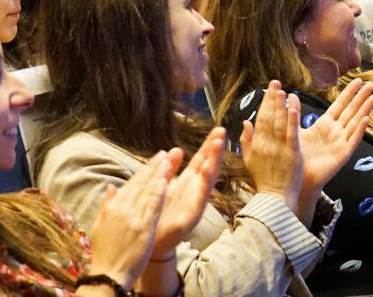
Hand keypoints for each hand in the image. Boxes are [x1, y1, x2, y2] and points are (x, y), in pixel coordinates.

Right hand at [87, 152, 169, 289]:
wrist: (108, 274)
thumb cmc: (105, 252)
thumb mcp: (100, 225)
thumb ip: (108, 204)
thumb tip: (111, 187)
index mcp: (111, 208)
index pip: (130, 184)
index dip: (144, 171)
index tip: (154, 159)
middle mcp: (121, 209)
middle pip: (140, 184)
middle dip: (153, 167)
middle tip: (164, 153)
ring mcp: (132, 218)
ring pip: (147, 192)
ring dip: (158, 175)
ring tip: (168, 161)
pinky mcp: (143, 227)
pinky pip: (152, 207)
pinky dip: (159, 193)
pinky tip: (166, 181)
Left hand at [150, 128, 225, 258]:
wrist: (150, 244)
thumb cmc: (157, 216)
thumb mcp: (162, 186)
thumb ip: (169, 169)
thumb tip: (174, 149)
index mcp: (187, 183)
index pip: (201, 160)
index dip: (209, 145)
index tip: (217, 129)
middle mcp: (195, 190)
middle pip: (208, 165)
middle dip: (215, 148)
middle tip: (222, 130)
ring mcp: (195, 202)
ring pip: (208, 178)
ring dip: (214, 161)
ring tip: (218, 144)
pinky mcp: (192, 215)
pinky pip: (200, 197)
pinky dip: (205, 183)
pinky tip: (207, 170)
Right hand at [239, 80, 302, 210]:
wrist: (274, 198)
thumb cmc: (263, 180)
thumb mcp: (249, 160)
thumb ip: (246, 140)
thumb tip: (245, 122)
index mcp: (256, 144)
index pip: (260, 119)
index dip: (265, 103)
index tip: (269, 90)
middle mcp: (267, 143)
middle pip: (269, 117)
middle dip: (272, 98)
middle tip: (276, 82)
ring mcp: (279, 147)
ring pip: (279, 122)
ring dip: (281, 104)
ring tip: (283, 90)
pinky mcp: (292, 152)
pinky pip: (292, 132)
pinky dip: (293, 118)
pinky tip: (294, 106)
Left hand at [298, 78, 372, 193]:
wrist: (300, 178)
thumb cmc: (299, 156)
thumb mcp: (295, 131)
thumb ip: (293, 114)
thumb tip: (289, 96)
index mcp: (325, 124)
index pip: (340, 104)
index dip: (349, 92)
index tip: (357, 80)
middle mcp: (336, 131)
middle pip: (351, 111)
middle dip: (361, 97)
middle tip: (371, 84)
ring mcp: (341, 142)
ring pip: (355, 122)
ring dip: (364, 110)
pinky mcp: (343, 154)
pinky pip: (353, 139)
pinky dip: (359, 130)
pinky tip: (366, 119)